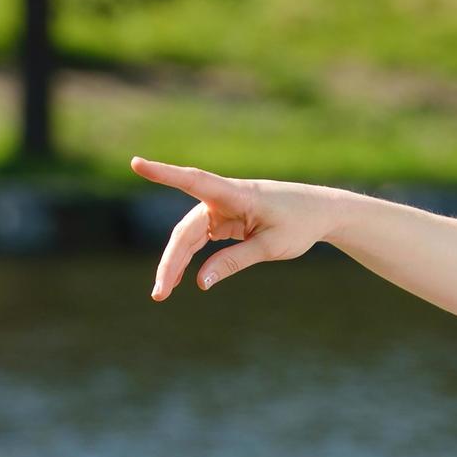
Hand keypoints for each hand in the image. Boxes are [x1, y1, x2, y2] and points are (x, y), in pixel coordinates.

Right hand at [136, 157, 335, 298]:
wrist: (320, 212)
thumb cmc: (299, 224)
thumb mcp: (271, 247)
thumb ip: (235, 261)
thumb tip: (201, 282)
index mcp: (236, 194)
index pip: (194, 181)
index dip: (164, 174)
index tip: (136, 163)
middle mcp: (223, 198)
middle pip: (185, 230)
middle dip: (171, 261)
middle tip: (159, 293)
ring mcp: (222, 208)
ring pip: (189, 236)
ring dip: (176, 263)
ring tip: (163, 292)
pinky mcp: (225, 219)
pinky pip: (199, 238)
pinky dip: (189, 257)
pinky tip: (180, 278)